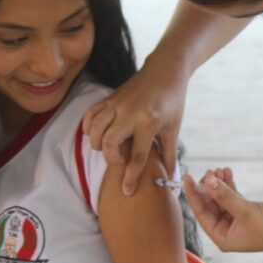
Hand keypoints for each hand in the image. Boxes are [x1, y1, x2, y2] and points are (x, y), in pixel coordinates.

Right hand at [83, 53, 187, 195]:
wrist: (165, 71)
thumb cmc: (172, 101)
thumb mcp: (174, 128)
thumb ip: (169, 154)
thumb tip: (170, 179)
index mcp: (150, 121)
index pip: (137, 156)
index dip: (131, 176)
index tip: (127, 191)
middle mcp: (130, 112)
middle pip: (110, 143)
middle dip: (111, 158)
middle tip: (120, 161)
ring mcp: (117, 104)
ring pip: (96, 129)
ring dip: (98, 145)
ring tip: (109, 149)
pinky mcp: (109, 98)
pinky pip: (90, 114)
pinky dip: (88, 127)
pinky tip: (95, 135)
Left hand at [183, 167, 262, 252]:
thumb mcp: (245, 210)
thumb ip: (225, 196)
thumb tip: (207, 181)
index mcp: (223, 238)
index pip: (201, 214)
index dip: (194, 195)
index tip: (187, 177)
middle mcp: (228, 231)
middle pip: (210, 205)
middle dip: (208, 187)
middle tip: (207, 171)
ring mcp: (237, 221)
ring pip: (221, 199)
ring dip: (219, 184)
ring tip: (218, 169)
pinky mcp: (246, 212)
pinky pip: (232, 196)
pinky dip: (229, 185)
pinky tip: (227, 172)